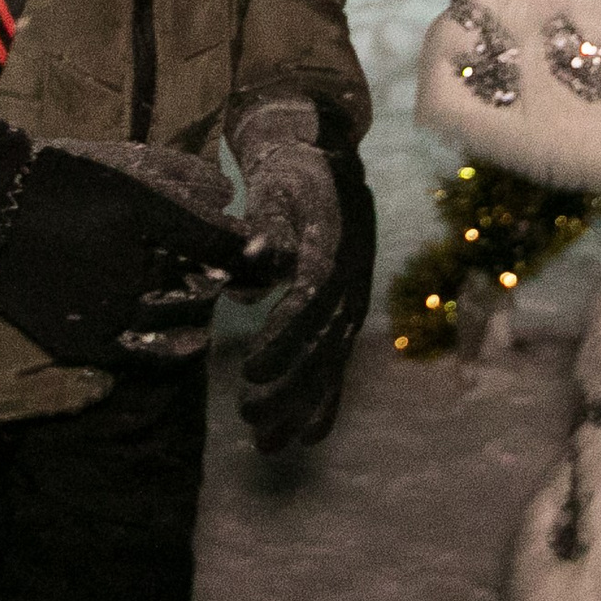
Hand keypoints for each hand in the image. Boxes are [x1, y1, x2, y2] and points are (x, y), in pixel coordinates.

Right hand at [0, 108, 263, 368]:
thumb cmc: (67, 176)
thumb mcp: (129, 165)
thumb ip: (184, 179)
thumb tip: (229, 193)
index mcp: (144, 211)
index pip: (221, 241)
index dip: (256, 252)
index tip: (275, 257)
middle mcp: (130, 262)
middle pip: (204, 281)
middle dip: (225, 278)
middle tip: (233, 274)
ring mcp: (106, 304)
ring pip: (177, 314)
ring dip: (198, 304)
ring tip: (203, 292)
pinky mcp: (84, 336)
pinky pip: (144, 352)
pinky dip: (175, 346)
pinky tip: (193, 338)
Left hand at [228, 99, 377, 453]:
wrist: (327, 157)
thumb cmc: (290, 171)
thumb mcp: (277, 185)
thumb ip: (267, 223)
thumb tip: (257, 255)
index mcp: (332, 245)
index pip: (310, 300)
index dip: (283, 338)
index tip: (250, 370)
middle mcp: (349, 279)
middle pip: (322, 343)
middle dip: (288, 387)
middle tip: (249, 419)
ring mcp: (352, 298)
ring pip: (330, 361)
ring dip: (300, 405)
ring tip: (266, 442)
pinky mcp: (345, 310)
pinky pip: (338, 360)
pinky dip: (324, 400)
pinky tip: (307, 436)